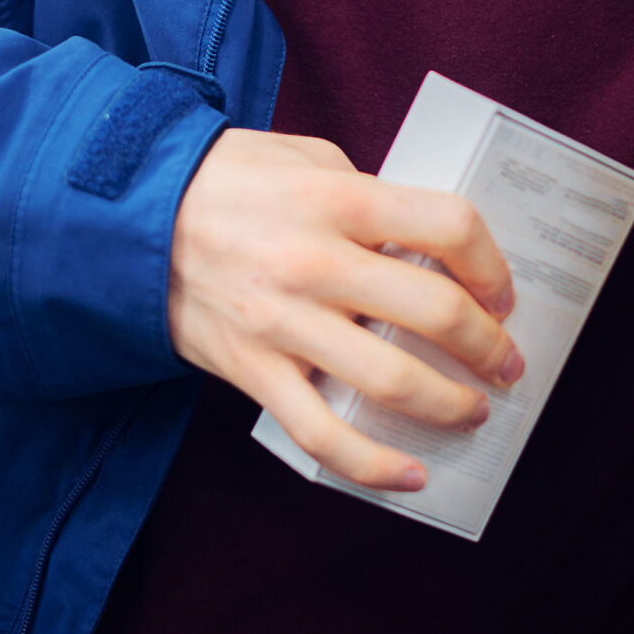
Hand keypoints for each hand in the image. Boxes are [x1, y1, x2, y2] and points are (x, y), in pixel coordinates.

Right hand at [169, 129, 523, 491]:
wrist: (129, 218)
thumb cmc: (226, 179)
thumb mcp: (305, 160)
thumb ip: (367, 193)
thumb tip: (423, 246)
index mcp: (337, 200)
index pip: (448, 225)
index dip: (490, 263)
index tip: (502, 291)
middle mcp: (315, 262)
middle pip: (435, 312)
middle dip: (489, 347)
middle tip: (505, 362)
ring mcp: (282, 322)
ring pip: (390, 383)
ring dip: (450, 404)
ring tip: (471, 409)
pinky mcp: (252, 369)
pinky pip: (321, 435)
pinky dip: (373, 466)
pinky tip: (410, 474)